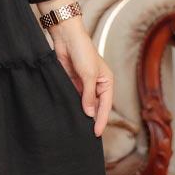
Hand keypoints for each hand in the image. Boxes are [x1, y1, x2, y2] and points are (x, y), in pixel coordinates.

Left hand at [48, 19, 113, 137]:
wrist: (67, 38)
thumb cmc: (83, 51)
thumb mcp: (89, 74)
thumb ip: (89, 95)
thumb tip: (89, 113)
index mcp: (107, 82)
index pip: (105, 106)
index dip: (101, 120)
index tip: (96, 133)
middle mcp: (97, 85)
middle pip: (96, 107)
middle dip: (93, 120)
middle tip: (88, 135)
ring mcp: (84, 84)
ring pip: (85, 104)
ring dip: (82, 114)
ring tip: (79, 129)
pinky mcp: (73, 83)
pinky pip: (74, 98)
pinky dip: (73, 106)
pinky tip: (70, 115)